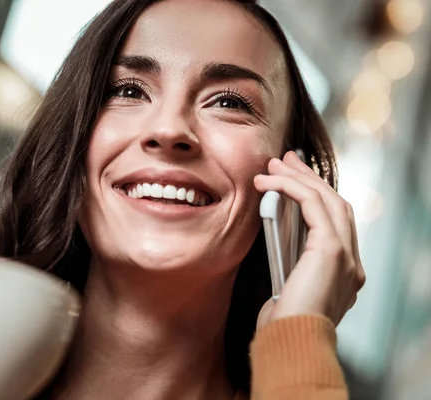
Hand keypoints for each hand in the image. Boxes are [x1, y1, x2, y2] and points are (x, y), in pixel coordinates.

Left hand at [254, 151, 365, 328]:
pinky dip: (293, 188)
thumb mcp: (288, 287)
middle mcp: (352, 263)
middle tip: (286, 159)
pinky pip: (315, 207)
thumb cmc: (283, 325)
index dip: (315, 195)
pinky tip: (272, 181)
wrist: (290, 344)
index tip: (292, 178)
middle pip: (335, 205)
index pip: (334, 222)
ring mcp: (347, 256)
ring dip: (300, 178)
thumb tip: (276, 238)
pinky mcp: (332, 251)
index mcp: (343, 272)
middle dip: (309, 178)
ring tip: (276, 163)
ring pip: (328, 201)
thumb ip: (291, 263)